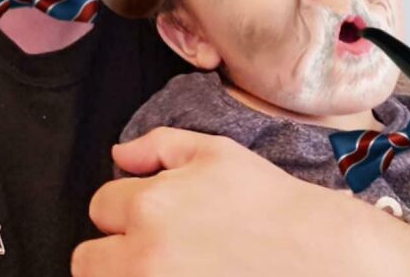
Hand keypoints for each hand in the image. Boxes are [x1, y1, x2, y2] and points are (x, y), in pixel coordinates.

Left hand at [71, 128, 362, 276]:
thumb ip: (157, 145)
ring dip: (126, 275)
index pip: (100, 206)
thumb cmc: (270, 203)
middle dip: (113, 251)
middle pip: (87, 260)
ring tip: (167, 268)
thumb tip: (118, 154)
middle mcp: (146, 256)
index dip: (124, 207)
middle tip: (151, 250)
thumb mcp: (215, 153)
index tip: (151, 216)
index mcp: (150, 205)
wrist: (322, 257)